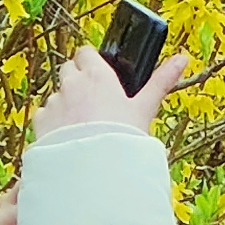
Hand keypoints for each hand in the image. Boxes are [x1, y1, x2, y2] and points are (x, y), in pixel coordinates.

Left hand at [32, 36, 192, 141]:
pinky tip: (68, 137)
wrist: (92, 171)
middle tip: (94, 100)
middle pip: (69, 69)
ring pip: (58, 94)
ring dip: (66, 103)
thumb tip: (183, 59)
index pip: (86, 52)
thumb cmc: (122, 137)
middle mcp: (72, 84)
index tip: (100, 73)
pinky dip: (53, 122)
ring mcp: (54, 102)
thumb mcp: (145, 108)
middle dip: (78, 79)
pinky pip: (44, 115)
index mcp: (97, 75)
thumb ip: (161, 81)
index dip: (92, 61)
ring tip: (82, 126)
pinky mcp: (41, 122)